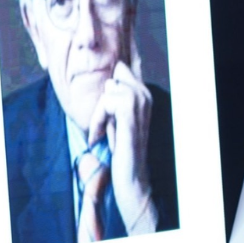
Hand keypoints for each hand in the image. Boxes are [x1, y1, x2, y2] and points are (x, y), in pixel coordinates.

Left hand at [87, 41, 157, 232]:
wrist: (131, 175)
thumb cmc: (120, 148)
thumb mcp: (115, 119)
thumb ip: (113, 99)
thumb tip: (106, 80)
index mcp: (143, 94)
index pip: (121, 67)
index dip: (108, 85)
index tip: (106, 111)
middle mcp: (145, 95)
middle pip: (111, 79)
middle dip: (103, 104)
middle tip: (107, 127)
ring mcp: (140, 101)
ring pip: (107, 91)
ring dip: (100, 114)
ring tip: (105, 132)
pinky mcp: (130, 110)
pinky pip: (105, 103)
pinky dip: (98, 120)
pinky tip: (101, 137)